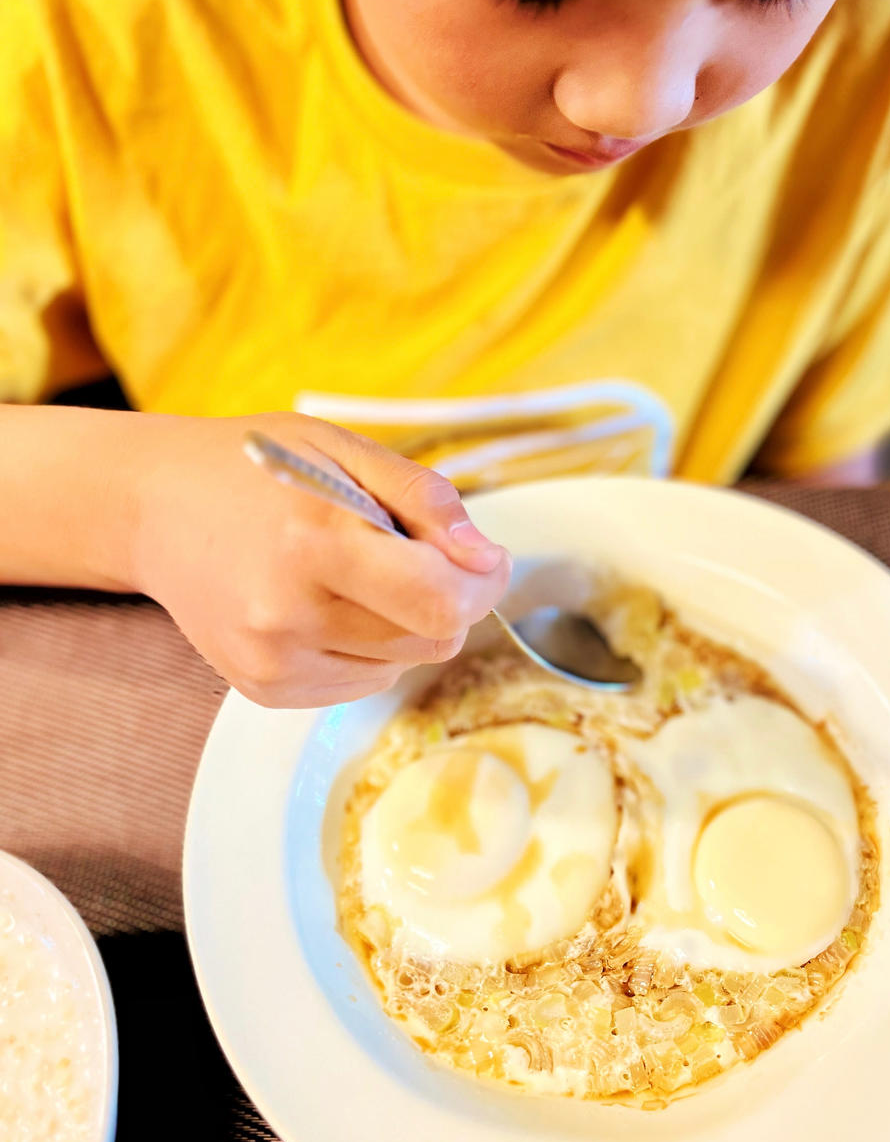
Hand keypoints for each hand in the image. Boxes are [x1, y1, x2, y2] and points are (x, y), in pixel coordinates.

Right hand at [128, 412, 510, 705]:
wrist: (151, 508)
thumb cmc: (250, 469)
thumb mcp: (344, 451)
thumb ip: (427, 501)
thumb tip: (484, 558)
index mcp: (313, 541)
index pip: (440, 600)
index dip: (483, 583)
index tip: (485, 559)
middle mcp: (288, 614)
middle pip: (433, 639)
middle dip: (443, 596)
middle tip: (405, 549)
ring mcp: (272, 661)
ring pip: (404, 663)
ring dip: (404, 620)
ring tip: (351, 569)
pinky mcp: (265, 689)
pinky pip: (364, 681)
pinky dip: (367, 644)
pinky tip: (324, 600)